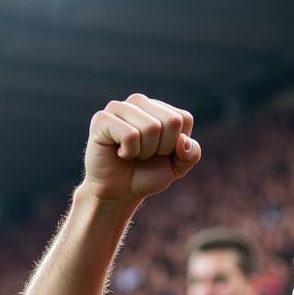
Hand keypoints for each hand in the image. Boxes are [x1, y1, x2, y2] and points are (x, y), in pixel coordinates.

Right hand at [80, 95, 200, 204]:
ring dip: (145, 151)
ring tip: (132, 153)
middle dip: (163, 148)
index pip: (184, 119)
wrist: (119, 192)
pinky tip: (119, 153)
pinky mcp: (103, 118)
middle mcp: (139, 102)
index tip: (161, 152)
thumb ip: (191, 154)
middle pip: (171, 121)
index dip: (177, 144)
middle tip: (145, 154)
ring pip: (152, 127)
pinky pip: (130, 135)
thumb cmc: (147, 174)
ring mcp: (119, 107)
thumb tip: (183, 140)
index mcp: (158, 108)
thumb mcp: (177, 167)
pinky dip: (129, 152)